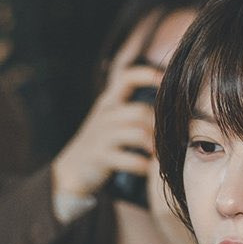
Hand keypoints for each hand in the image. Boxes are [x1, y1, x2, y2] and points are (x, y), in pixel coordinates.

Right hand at [52, 60, 162, 199]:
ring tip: (159, 155)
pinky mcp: (101, 156)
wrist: (73, 167)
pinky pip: (131, 160)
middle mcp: (106, 115)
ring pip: (139, 134)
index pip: (128, 77)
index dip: (148, 75)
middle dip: (158, 126)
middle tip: (168, 139)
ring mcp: (102, 135)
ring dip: (154, 146)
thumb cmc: (102, 141)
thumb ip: (133, 107)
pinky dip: (143, 165)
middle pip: (141, 112)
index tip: (166, 78)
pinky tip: (146, 168)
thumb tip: (167, 99)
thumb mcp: (112, 118)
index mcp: (109, 101)